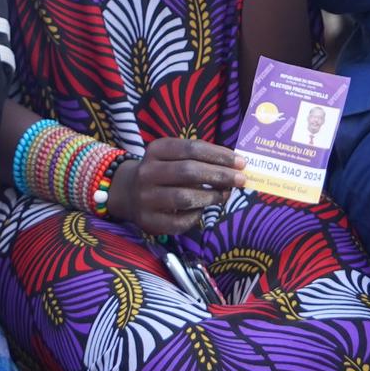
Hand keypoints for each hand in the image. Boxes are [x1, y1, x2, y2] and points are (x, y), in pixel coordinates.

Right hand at [115, 137, 244, 237]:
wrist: (127, 192)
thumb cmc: (163, 171)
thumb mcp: (174, 156)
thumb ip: (201, 158)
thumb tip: (236, 166)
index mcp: (156, 150)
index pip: (192, 149)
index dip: (219, 155)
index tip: (241, 162)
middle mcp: (147, 172)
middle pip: (189, 172)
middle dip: (219, 175)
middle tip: (240, 179)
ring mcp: (145, 198)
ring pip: (184, 197)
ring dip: (211, 197)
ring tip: (225, 195)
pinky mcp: (148, 221)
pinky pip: (179, 221)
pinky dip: (196, 216)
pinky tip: (203, 210)